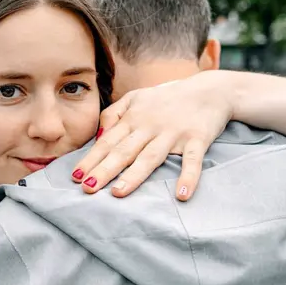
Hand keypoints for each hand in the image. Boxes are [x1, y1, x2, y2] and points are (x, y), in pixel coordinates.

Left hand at [72, 73, 234, 200]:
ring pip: (151, 156)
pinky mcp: (197, 139)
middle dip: (104, 170)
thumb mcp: (136, 97)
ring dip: (134, 175)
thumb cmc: (167, 98)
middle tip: (87, 188)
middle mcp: (150, 126)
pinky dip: (188, 176)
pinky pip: (192, 160)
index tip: (76, 176)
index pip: (107, 142)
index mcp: (133, 118)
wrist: (209, 89)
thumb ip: (114, 114)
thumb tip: (98, 137)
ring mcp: (173, 133)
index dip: (91, 159)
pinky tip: (182, 194)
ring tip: (118, 193)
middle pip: (123, 151)